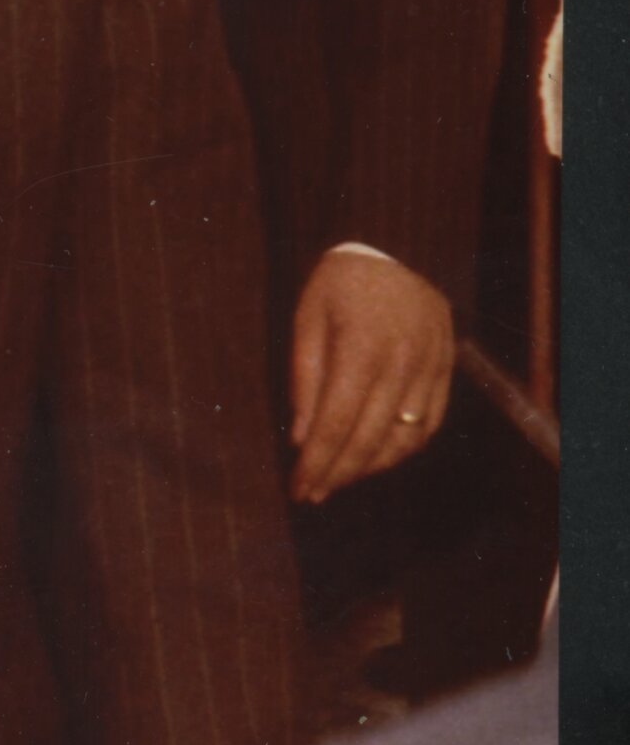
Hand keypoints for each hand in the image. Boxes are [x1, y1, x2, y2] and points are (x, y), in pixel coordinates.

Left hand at [289, 251, 454, 500]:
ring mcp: (430, 369)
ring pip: (403, 439)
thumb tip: (303, 440)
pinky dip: (401, 450)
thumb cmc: (337, 285)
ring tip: (338, 479)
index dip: (317, 462)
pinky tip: (375, 459)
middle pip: (369, 438)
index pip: (336, 423)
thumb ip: (305, 379)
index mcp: (360, 348)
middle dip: (338, 473)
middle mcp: (402, 363)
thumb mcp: (306, 319)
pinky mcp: (446, 372)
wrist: (395, 250)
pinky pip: (428, 425)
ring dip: (369, 468)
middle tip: (312, 494)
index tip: (298, 487)